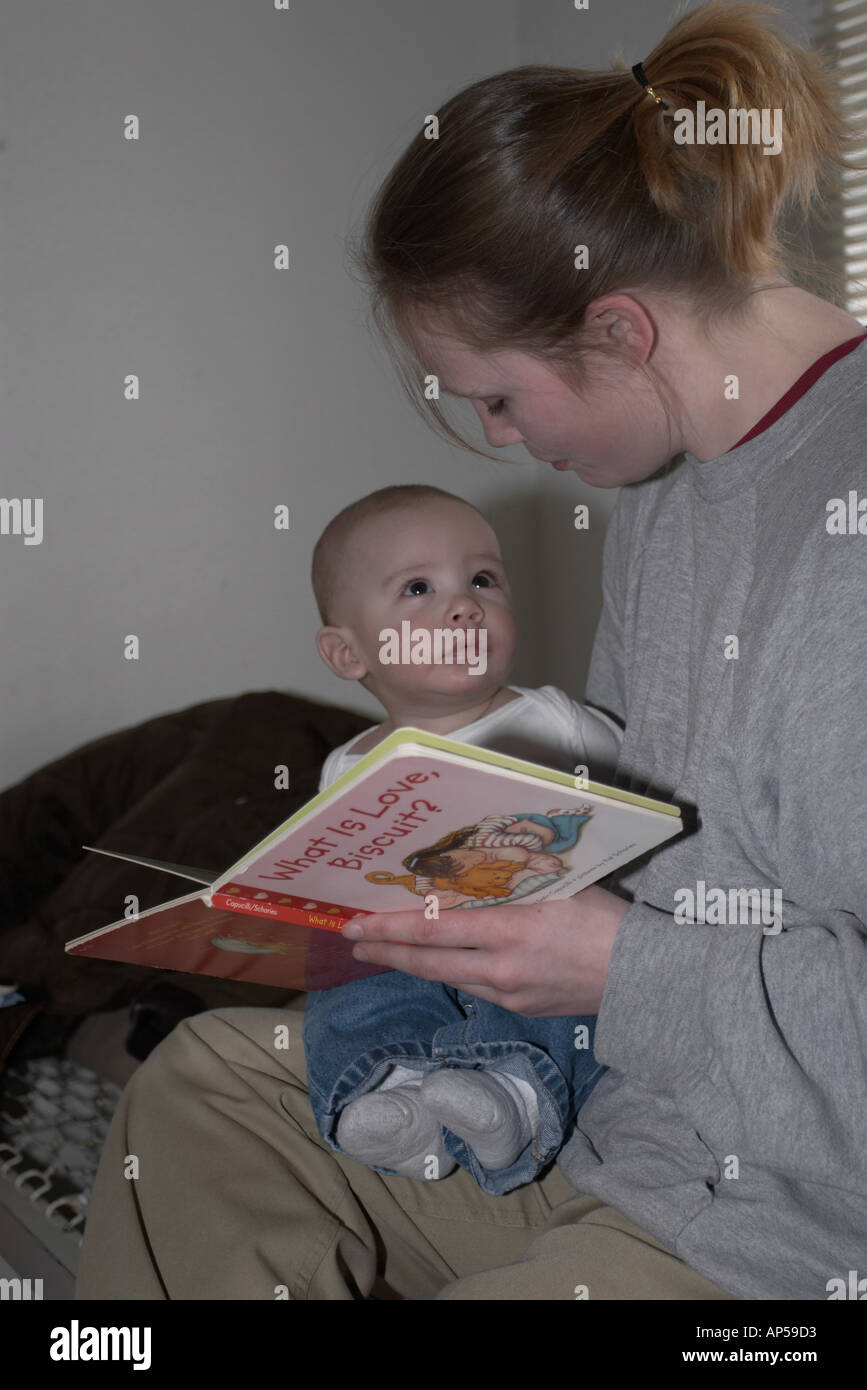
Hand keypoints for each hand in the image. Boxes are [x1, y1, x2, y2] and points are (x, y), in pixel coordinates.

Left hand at [342, 884, 630, 1015]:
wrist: (644, 977)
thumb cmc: (605, 919)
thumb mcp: (556, 889)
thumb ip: (511, 887)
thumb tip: (471, 875)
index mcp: (509, 932)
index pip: (434, 930)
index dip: (390, 927)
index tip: (357, 922)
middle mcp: (501, 969)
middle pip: (427, 962)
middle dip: (385, 950)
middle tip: (353, 939)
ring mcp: (509, 995)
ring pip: (448, 977)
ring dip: (413, 963)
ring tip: (385, 950)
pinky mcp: (521, 1009)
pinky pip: (476, 988)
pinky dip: (451, 973)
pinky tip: (441, 963)